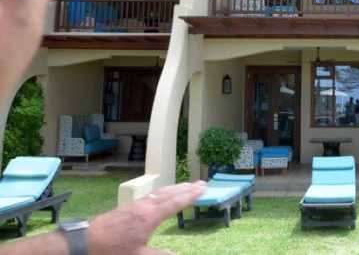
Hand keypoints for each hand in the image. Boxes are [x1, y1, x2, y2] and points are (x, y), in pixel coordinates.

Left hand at [88, 181, 205, 254]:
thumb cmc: (112, 250)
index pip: (175, 203)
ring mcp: (135, 205)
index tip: (203, 188)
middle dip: (186, 188)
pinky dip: (162, 192)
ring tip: (186, 185)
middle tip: (201, 183)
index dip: (190, 195)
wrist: (84, 243)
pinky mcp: (126, 208)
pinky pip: (150, 195)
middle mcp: (144, 206)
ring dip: (174, 188)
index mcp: (150, 216)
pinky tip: (160, 194)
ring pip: (159, 193)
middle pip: (169, 193)